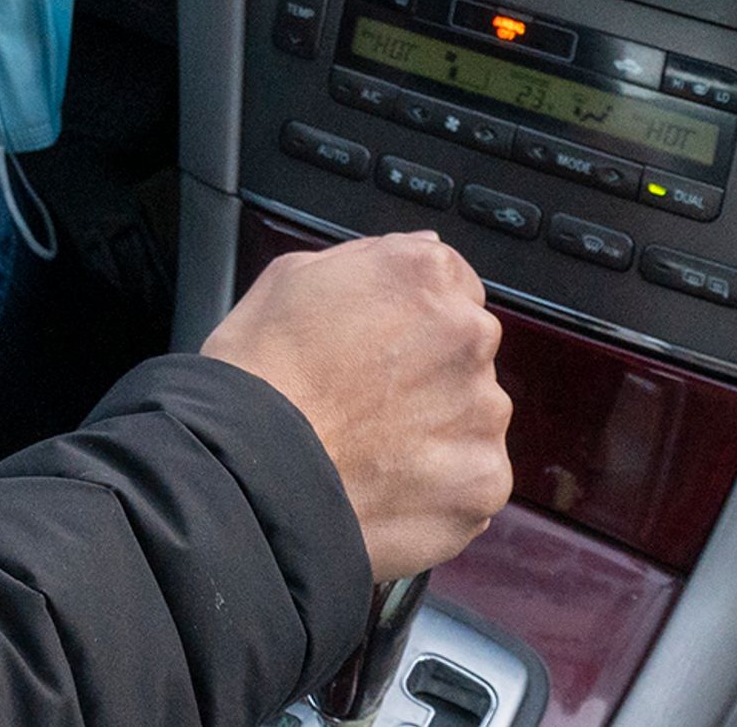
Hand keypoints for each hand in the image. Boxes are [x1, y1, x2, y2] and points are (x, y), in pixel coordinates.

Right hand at [204, 234, 512, 579]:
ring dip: (440, 427)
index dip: (414, 317)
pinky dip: (443, 485)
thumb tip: (415, 250)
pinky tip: (391, 484)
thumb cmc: (261, 370)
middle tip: (371, 400)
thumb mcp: (291, 274)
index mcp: (425, 275)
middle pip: (468, 349)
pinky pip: (475, 476)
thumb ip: (368, 258)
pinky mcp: (485, 477)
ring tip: (375, 448)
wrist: (251, 465)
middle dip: (432, 370)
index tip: (385, 344)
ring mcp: (483, 410)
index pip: (454, 285)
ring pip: (475, 414)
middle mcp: (468, 333)